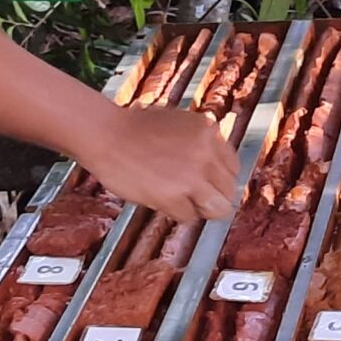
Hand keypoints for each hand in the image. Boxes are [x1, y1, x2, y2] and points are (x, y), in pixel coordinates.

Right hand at [79, 103, 239, 221]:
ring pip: (217, 209)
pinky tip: (162, 200)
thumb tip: (215, 170)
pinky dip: (177, 214)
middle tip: (193, 197)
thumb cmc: (135, 128)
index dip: (219, 179)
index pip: (233, 167)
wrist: (107, 134)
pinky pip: (189, 217)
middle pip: (228, 191)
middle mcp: (207, 153)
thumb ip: (200, 143)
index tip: (208, 184)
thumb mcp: (180, 123)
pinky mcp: (174, 196)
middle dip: (212, 196)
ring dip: (201, 210)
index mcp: (209, 131)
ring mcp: (192, 176)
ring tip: (183, 203)